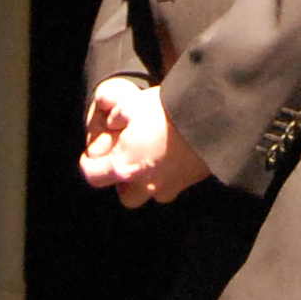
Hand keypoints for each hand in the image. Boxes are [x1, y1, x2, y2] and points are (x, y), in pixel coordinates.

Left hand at [79, 80, 212, 206]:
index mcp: (124, 166)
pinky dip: (170, 176)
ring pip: (151, 193)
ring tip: (153, 159)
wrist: (212, 117)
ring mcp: (170, 186)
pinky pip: (174, 186)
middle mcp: (144, 184)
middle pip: (125, 196)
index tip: (91, 156)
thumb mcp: (132, 104)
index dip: (88, 164)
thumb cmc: (166, 111)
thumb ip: (116, 116)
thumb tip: (114, 122)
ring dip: (147, 182)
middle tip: (126, 160)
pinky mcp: (190, 182)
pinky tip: (174, 156)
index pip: (93, 176)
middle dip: (123, 181)